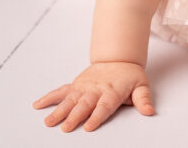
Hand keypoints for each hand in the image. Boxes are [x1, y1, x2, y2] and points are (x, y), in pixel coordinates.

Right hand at [32, 61, 153, 131]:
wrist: (118, 58)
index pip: (104, 106)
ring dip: (59, 110)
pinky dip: (49, 97)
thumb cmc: (129, 75)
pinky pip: (60, 91)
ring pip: (69, 99)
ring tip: (48, 122)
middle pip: (84, 104)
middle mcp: (95, 89)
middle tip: (65, 128)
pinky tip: (38, 105)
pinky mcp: (75, 85)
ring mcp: (83, 87)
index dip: (96, 117)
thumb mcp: (141, 85)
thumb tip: (149, 111)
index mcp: (111, 91)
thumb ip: (143, 99)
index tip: (88, 127)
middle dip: (74, 116)